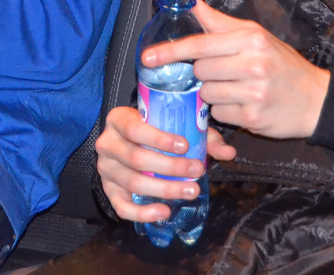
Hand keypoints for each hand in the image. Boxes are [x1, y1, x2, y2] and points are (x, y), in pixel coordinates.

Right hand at [94, 105, 235, 222]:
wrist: (128, 141)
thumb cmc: (154, 129)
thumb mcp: (173, 124)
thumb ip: (201, 136)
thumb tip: (228, 153)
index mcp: (118, 120)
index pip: (134, 129)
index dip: (159, 139)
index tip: (185, 145)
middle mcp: (107, 144)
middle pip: (136, 159)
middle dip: (170, 167)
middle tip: (197, 170)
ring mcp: (105, 169)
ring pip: (133, 183)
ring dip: (164, 189)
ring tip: (191, 190)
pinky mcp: (108, 190)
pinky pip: (121, 206)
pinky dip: (143, 212)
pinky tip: (164, 211)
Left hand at [141, 0, 330, 139]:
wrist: (316, 99)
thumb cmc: (281, 64)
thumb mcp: (255, 36)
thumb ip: (218, 22)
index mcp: (251, 39)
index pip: (200, 44)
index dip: (171, 52)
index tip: (148, 58)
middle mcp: (253, 63)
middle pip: (200, 70)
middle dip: (205, 74)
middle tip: (226, 73)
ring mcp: (253, 92)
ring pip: (207, 94)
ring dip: (214, 94)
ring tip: (236, 90)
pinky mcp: (253, 117)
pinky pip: (219, 114)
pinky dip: (226, 111)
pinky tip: (243, 105)